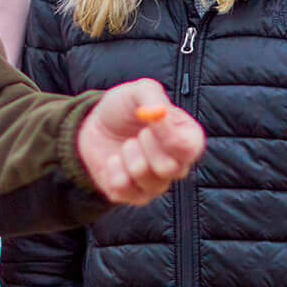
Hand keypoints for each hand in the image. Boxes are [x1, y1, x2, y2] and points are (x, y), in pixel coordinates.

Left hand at [75, 81, 204, 205]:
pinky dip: (113, 170)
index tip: (149, 120)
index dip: (167, 135)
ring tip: (126, 144)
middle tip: (137, 133)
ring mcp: (156, 184)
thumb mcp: (139, 90)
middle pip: (169, 168)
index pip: (189, 147)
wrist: (96, 126)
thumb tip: (158, 112)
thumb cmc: (125, 108)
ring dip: (128, 155)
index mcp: (186, 138)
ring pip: (144, 179)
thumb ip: (152, 95)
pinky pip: (123, 189)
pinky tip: (115, 160)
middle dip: (144, 146)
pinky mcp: (133, 196)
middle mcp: (177, 165)